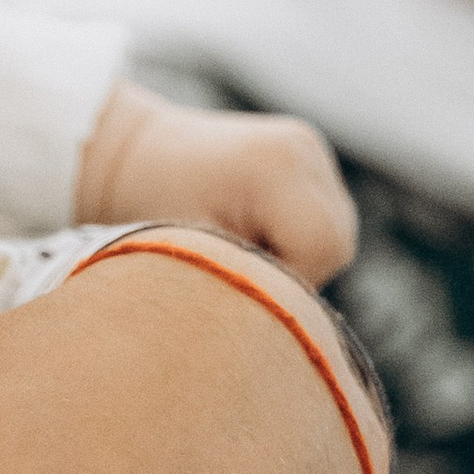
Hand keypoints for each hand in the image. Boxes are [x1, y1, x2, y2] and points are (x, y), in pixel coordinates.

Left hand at [74, 84, 356, 286]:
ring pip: (335, 234)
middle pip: (336, 244)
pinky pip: (325, 217)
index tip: (238, 275)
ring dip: (296, 255)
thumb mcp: (191, 251)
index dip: (288, 281)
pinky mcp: (311, 156)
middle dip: (294, 270)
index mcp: (277, 167)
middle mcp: (303, 151)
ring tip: (241, 243)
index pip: (322, 250)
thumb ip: (245, 281)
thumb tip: (288, 322)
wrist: (137, 157)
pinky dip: (294, 236)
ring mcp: (311, 150)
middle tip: (238, 265)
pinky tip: (253, 228)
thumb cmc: (151, 208)